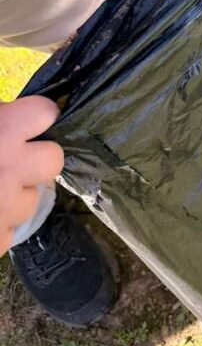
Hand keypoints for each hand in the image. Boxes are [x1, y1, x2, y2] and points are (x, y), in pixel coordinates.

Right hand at [0, 97, 63, 254]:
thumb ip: (2, 116)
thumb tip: (26, 113)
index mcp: (3, 129)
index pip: (46, 112)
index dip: (37, 116)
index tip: (30, 121)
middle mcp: (11, 166)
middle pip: (53, 160)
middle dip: (36, 161)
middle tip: (10, 162)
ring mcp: (6, 207)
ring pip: (32, 201)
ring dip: (13, 199)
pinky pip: (9, 233)